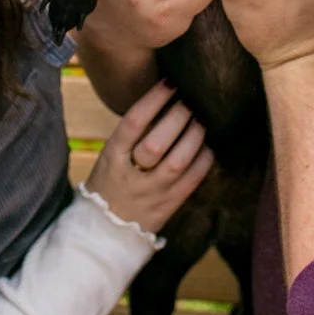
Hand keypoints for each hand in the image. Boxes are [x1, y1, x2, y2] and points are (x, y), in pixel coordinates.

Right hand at [84, 81, 214, 232]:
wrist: (105, 231)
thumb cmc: (110, 182)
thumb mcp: (111, 156)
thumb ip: (134, 134)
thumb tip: (167, 100)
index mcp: (112, 157)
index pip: (133, 122)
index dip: (154, 99)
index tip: (170, 83)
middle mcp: (131, 175)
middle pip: (157, 143)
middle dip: (178, 117)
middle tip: (190, 100)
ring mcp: (151, 193)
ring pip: (178, 162)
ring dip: (194, 136)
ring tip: (201, 120)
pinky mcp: (169, 206)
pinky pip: (192, 181)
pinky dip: (204, 160)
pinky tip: (208, 146)